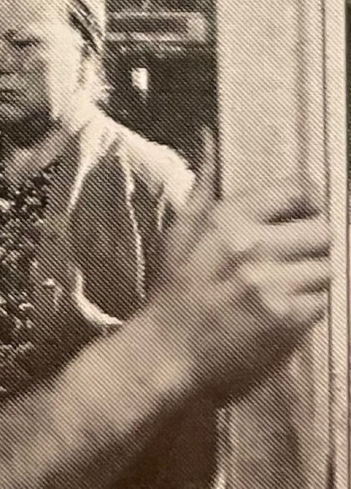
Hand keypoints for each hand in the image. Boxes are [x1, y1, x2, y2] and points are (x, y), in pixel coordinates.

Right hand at [146, 130, 329, 398]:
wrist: (165, 356)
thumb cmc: (170, 294)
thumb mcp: (179, 232)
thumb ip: (204, 185)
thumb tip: (209, 137)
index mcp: (227, 219)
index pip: (299, 190)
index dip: (308, 203)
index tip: (300, 217)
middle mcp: (253, 246)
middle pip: (324, 230)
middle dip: (312, 246)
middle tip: (291, 261)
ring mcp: (273, 283)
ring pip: (328, 268)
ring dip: (313, 280)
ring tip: (285, 290)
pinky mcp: (288, 319)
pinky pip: (324, 303)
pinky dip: (309, 309)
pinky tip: (282, 314)